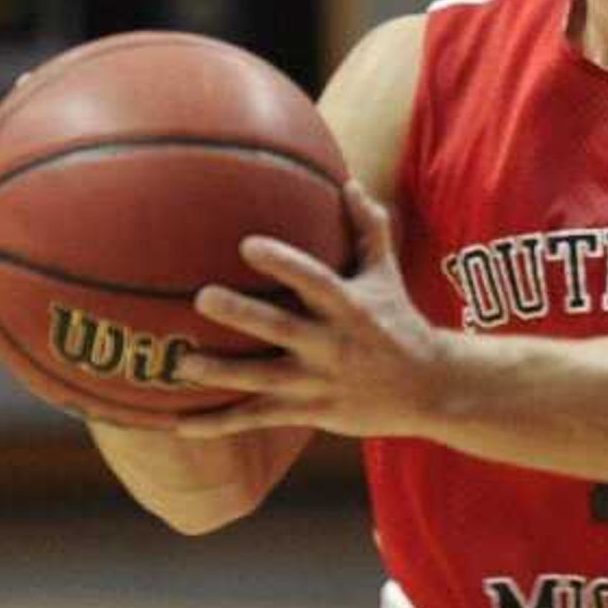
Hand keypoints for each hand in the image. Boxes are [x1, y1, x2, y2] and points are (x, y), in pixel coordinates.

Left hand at [175, 180, 447, 438]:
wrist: (430, 389)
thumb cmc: (399, 323)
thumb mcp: (387, 274)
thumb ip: (367, 229)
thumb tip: (349, 183)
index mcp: (348, 307)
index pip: (314, 281)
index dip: (283, 264)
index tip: (247, 245)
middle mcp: (331, 345)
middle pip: (281, 329)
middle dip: (243, 316)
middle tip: (202, 298)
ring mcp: (318, 382)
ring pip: (263, 380)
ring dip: (222, 373)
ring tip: (182, 363)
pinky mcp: (309, 411)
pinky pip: (257, 418)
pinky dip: (218, 423)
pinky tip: (178, 422)